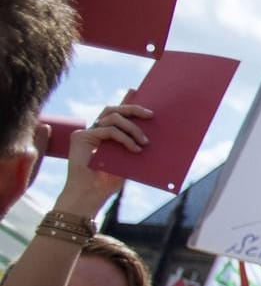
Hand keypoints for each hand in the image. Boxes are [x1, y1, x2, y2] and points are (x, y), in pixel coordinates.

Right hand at [55, 101, 151, 216]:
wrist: (90, 195)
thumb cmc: (109, 181)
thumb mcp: (128, 160)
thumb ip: (135, 145)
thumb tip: (154, 134)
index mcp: (106, 134)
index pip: (118, 113)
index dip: (127, 101)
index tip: (138, 90)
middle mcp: (95, 130)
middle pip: (114, 110)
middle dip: (133, 108)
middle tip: (151, 114)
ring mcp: (86, 132)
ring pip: (111, 117)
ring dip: (132, 127)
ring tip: (145, 141)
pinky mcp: (80, 137)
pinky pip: (108, 130)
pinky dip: (124, 138)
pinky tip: (135, 148)